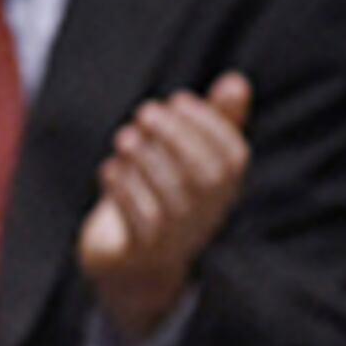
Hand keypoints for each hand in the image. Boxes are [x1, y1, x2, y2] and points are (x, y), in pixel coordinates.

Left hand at [79, 71, 252, 340]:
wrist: (133, 264)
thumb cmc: (163, 196)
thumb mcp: (190, 156)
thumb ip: (214, 120)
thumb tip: (236, 81)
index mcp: (225, 188)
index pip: (232, 156)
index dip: (208, 124)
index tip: (178, 99)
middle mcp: (207, 214)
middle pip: (205, 177)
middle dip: (175, 138)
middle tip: (145, 111)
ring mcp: (177, 236)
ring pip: (170, 199)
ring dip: (145, 161)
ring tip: (124, 137)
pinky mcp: (142, 252)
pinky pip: (139, 223)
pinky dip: (124, 192)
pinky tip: (109, 169)